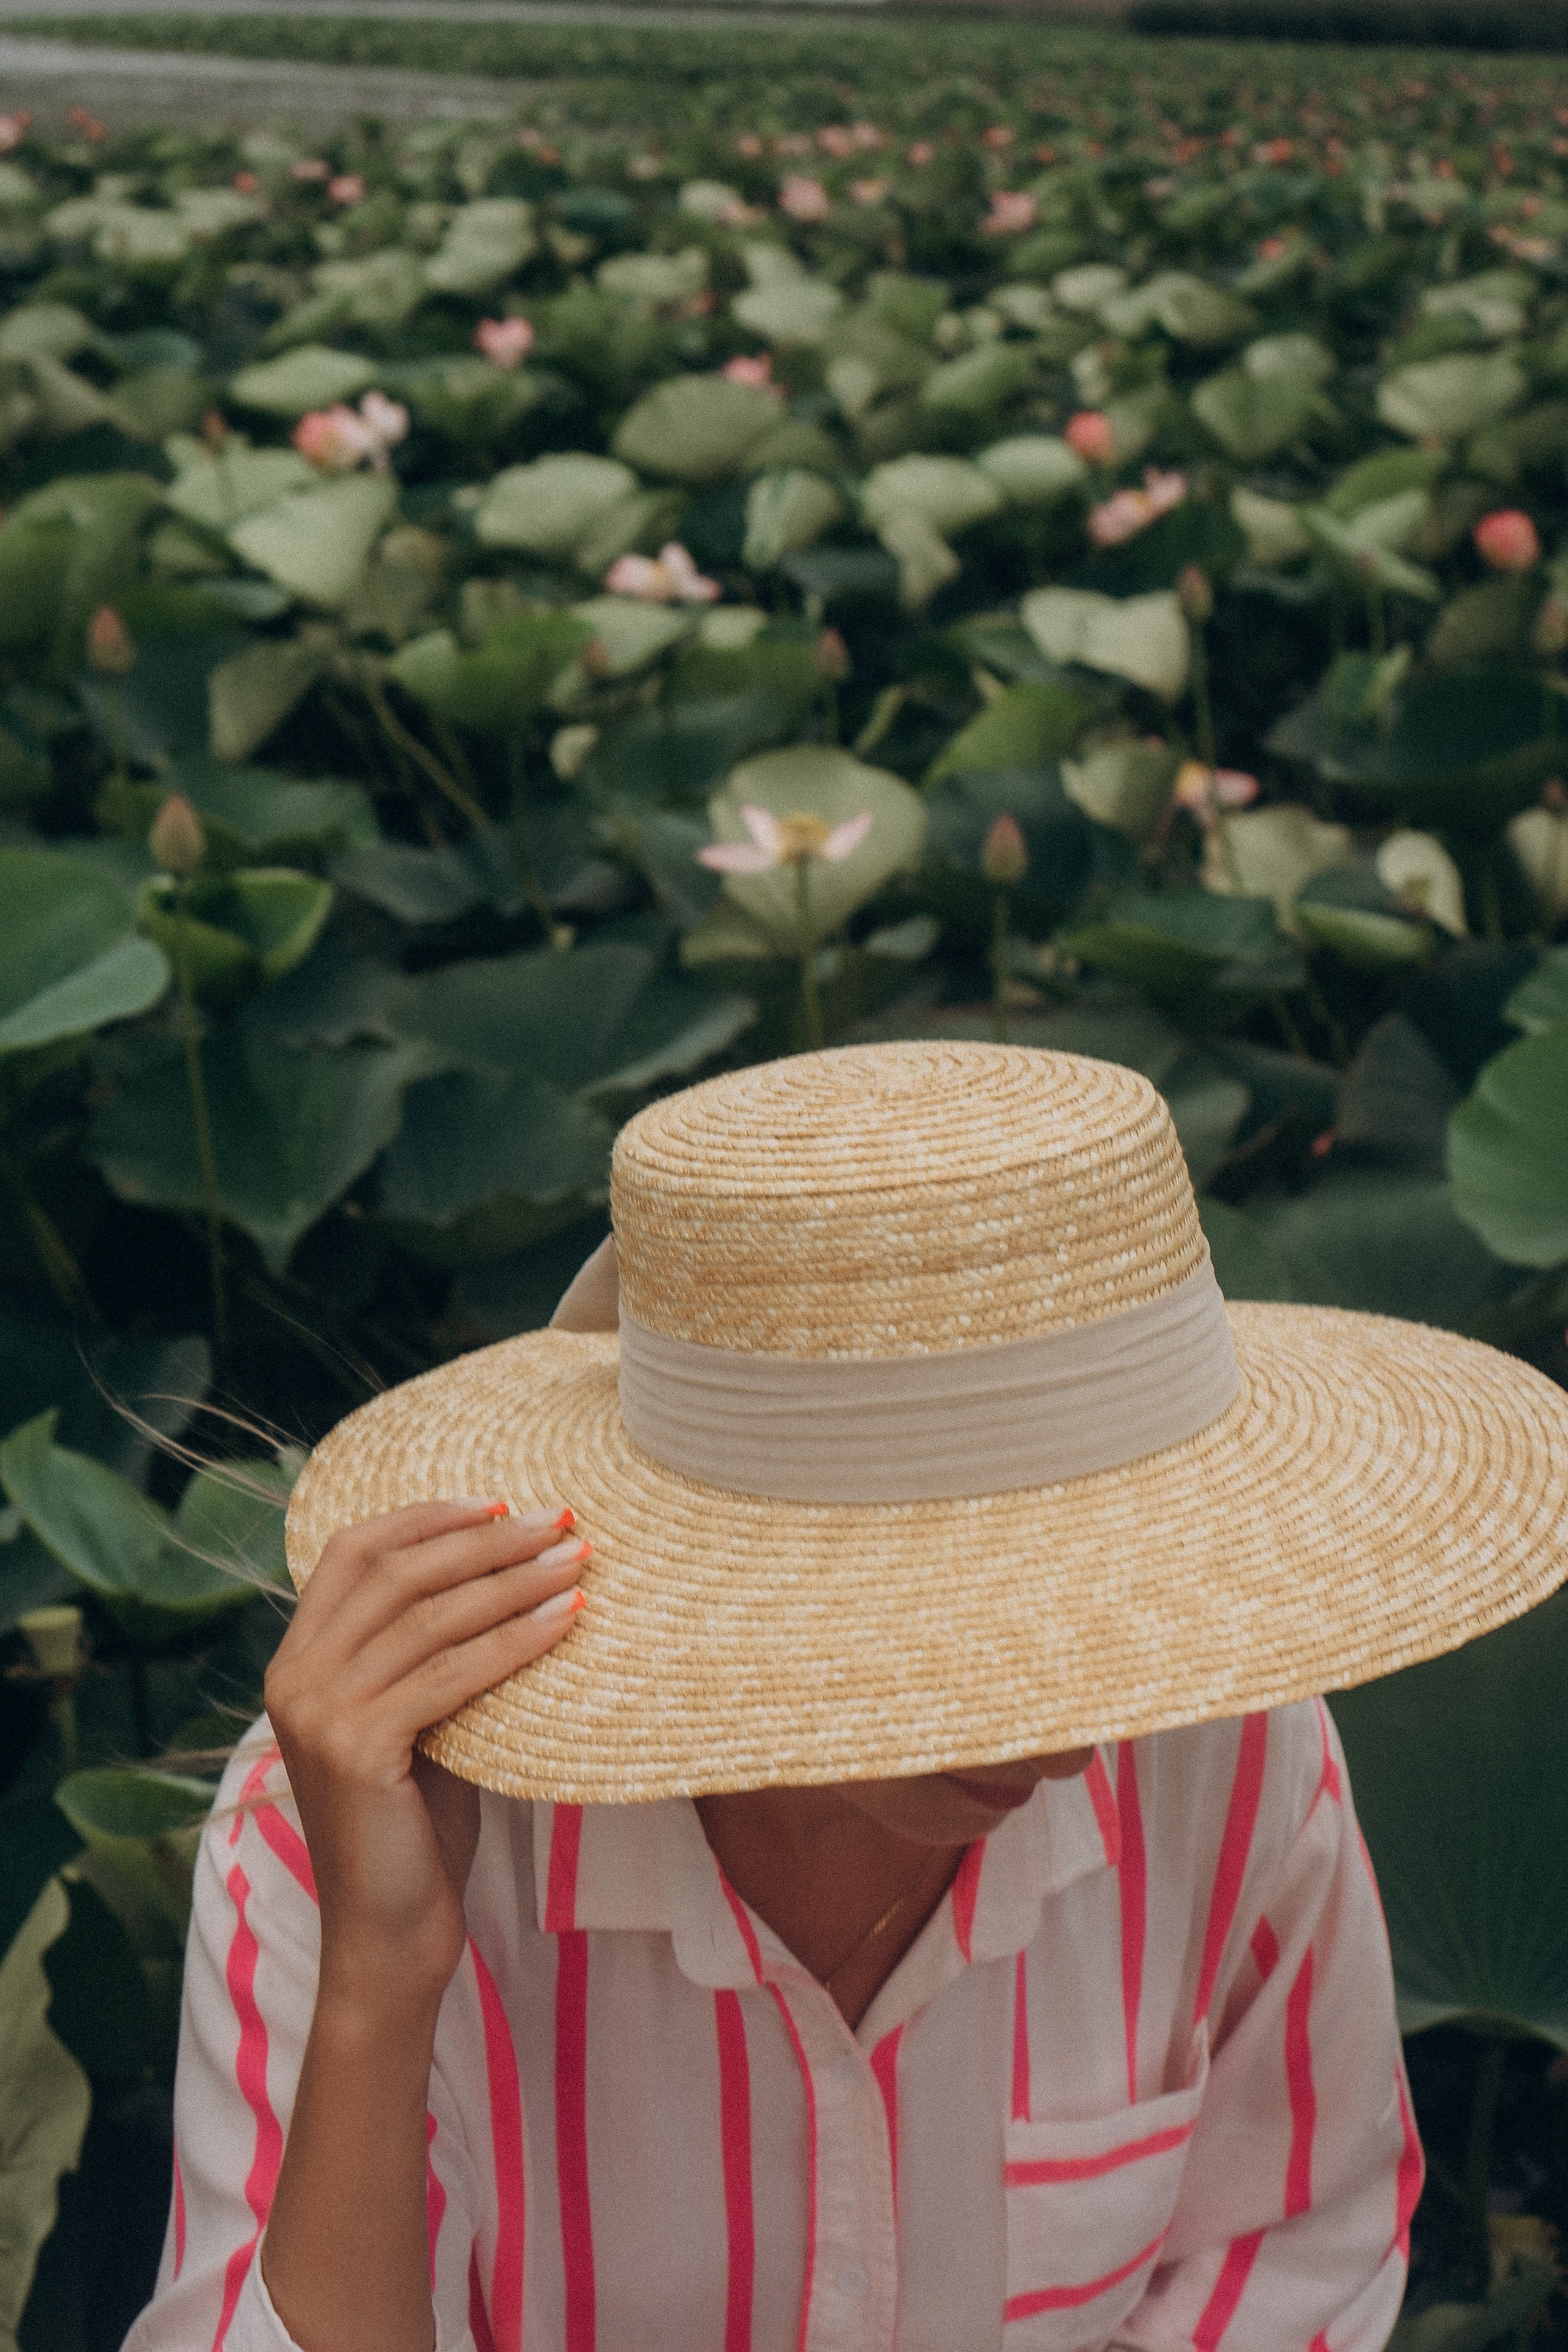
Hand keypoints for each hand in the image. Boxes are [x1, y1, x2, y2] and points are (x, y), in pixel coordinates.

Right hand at [263, 1499, 588, 2004]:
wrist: (389, 1936)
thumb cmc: (417, 1829)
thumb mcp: (419, 1723)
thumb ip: (433, 1656)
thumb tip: (514, 1574)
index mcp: (296, 1661)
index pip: (353, 1551)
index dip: (426, 1517)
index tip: (499, 1501)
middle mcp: (294, 1677)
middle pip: (398, 1571)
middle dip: (486, 1539)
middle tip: (560, 1518)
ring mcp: (317, 1712)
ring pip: (429, 1616)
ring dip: (513, 1579)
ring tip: (577, 1558)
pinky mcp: (354, 1747)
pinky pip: (451, 1674)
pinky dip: (515, 1640)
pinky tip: (567, 1621)